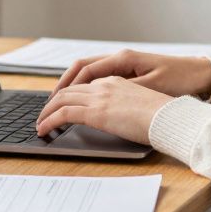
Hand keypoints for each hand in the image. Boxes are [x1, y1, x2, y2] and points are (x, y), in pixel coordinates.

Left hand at [35, 76, 173, 143]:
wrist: (170, 116)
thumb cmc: (163, 115)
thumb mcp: (142, 104)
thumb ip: (126, 106)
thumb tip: (120, 118)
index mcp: (117, 81)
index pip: (85, 84)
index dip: (69, 94)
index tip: (61, 105)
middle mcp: (105, 84)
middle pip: (69, 89)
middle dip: (53, 102)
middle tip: (45, 114)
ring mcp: (99, 97)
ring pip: (62, 99)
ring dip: (47, 112)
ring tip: (40, 124)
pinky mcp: (95, 112)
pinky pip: (63, 114)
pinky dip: (49, 121)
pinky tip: (44, 130)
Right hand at [48, 49, 210, 100]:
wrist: (201, 74)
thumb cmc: (180, 80)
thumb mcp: (151, 87)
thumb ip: (123, 92)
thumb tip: (97, 98)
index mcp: (122, 59)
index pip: (84, 71)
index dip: (65, 88)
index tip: (53, 105)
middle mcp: (120, 58)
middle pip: (81, 69)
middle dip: (62, 86)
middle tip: (49, 106)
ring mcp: (125, 64)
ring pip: (89, 72)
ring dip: (73, 86)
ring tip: (59, 104)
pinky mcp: (130, 72)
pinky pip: (100, 77)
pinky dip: (86, 87)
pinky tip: (82, 100)